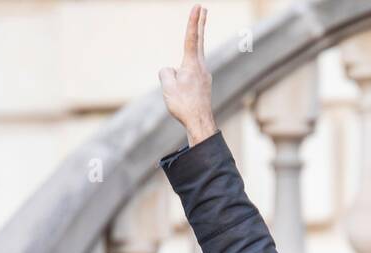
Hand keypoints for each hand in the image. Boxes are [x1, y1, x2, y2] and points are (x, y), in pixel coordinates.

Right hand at [159, 5, 216, 145]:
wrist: (199, 123)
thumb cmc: (183, 105)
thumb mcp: (167, 86)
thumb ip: (166, 72)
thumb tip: (171, 71)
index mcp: (191, 64)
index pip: (192, 37)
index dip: (194, 21)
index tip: (198, 7)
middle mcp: (201, 66)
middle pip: (199, 41)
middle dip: (200, 24)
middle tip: (204, 8)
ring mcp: (204, 75)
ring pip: (187, 67)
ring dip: (180, 75)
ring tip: (179, 95)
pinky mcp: (204, 84)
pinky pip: (188, 79)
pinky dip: (182, 84)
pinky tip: (184, 97)